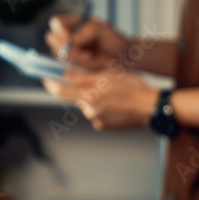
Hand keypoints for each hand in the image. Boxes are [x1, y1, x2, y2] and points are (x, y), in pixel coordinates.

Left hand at [43, 69, 158, 130]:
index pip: (59, 90)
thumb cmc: (133, 88)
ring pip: (88, 106)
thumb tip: (64, 72)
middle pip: (77, 98)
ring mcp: (98, 120)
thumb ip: (83, 75)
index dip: (51, 84)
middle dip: (83, 90)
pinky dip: (103, 109)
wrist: (152, 107)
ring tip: (113, 95)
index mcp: (89, 95)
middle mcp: (90, 110)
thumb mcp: (108, 74)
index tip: (46, 79)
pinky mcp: (106, 127)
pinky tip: (116, 105)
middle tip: (99, 84)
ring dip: (94, 99)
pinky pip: (97, 115)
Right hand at [46, 15, 129, 69]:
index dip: (60, 30)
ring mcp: (66, 50)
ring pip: (58, 53)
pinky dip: (77, 64)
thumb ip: (87, 31)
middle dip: (64, 45)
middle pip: (52, 38)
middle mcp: (65, 36)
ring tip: (90, 56)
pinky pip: (66, 65)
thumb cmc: (113, 39)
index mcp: (71, 23)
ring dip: (73, 56)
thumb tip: (73, 40)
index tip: (70, 37)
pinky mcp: (72, 64)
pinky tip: (90, 61)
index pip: (56, 22)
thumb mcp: (102, 30)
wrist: (123, 57)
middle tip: (82, 49)